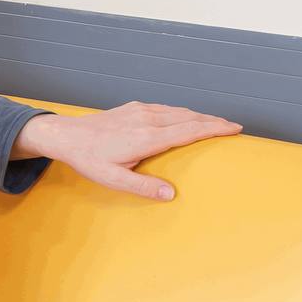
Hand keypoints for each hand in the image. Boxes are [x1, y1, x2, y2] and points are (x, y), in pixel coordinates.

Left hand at [12, 101, 242, 199]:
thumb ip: (142, 187)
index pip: (189, 130)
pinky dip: (181, 112)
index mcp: (146, 138)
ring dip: (198, 115)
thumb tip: (171, 194)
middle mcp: (147, 120)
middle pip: (189, 117)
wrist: (66, 135)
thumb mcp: (112, 179)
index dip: (215, 128)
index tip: (235, 128)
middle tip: (234, 127)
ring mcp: (140, 111)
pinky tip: (185, 118)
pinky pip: (165, 108)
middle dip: (213, 121)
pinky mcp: (133, 107)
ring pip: (178, 110)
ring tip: (215, 122)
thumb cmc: (88, 159)